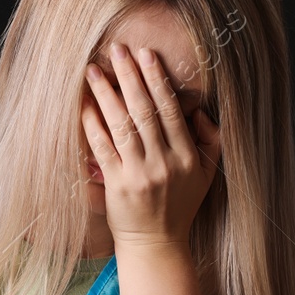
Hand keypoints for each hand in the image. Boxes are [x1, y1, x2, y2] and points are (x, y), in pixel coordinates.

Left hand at [81, 44, 221, 250]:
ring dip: (106, 94)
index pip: (171, 110)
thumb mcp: (207, 174)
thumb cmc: (180, 204)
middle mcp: (165, 163)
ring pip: (122, 125)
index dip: (157, 80)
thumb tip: (198, 109)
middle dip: (130, 77)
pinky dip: (92, 124)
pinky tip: (84, 104)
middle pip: (145, 111)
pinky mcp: (117, 185)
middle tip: (117, 50)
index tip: (146, 55)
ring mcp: (140, 174)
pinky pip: (102, 148)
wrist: (157, 244)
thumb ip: (210, 140)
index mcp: (188, 156)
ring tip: (93, 70)